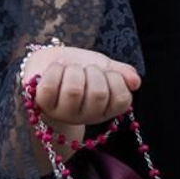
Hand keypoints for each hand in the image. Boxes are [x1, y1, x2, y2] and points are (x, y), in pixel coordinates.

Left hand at [24, 45, 140, 125]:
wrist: (50, 63)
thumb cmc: (80, 68)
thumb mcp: (103, 67)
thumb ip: (121, 73)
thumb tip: (136, 81)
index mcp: (106, 109)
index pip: (122, 99)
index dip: (115, 78)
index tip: (105, 72)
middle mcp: (86, 116)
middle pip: (98, 94)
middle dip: (92, 72)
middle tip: (85, 70)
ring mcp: (64, 113)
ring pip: (74, 90)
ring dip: (73, 70)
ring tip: (70, 70)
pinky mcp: (43, 105)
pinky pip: (51, 86)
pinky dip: (54, 69)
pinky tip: (56, 69)